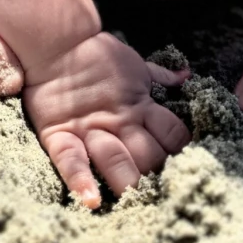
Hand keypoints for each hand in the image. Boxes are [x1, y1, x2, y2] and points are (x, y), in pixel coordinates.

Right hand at [21, 32, 190, 207]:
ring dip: (128, 181)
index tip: (187, 162)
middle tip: (162, 191)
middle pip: (148, 155)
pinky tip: (91, 200)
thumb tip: (186, 75)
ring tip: (134, 200)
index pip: (173, 134)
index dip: (182, 149)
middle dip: (158, 175)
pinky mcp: (61, 134)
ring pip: (116, 160)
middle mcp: (119, 121)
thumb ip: (159, 75)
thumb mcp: (133, 63)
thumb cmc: (96, 54)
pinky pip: (71, 160)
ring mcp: (90, 128)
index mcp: (140, 105)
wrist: (55, 42)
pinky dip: (81, 180)